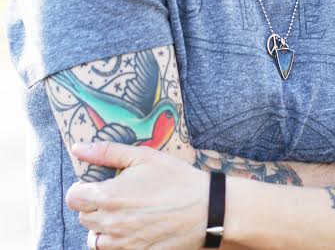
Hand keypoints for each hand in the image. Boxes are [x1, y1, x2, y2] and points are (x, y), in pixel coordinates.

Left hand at [67, 141, 209, 249]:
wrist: (205, 209)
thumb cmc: (175, 179)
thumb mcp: (143, 157)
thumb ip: (107, 152)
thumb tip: (78, 148)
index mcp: (110, 196)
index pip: (74, 198)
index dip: (81, 188)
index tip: (94, 184)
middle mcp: (111, 223)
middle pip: (83, 217)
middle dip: (93, 204)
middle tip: (114, 194)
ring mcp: (123, 244)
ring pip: (94, 239)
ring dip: (102, 226)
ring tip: (121, 213)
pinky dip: (116, 241)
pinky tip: (132, 227)